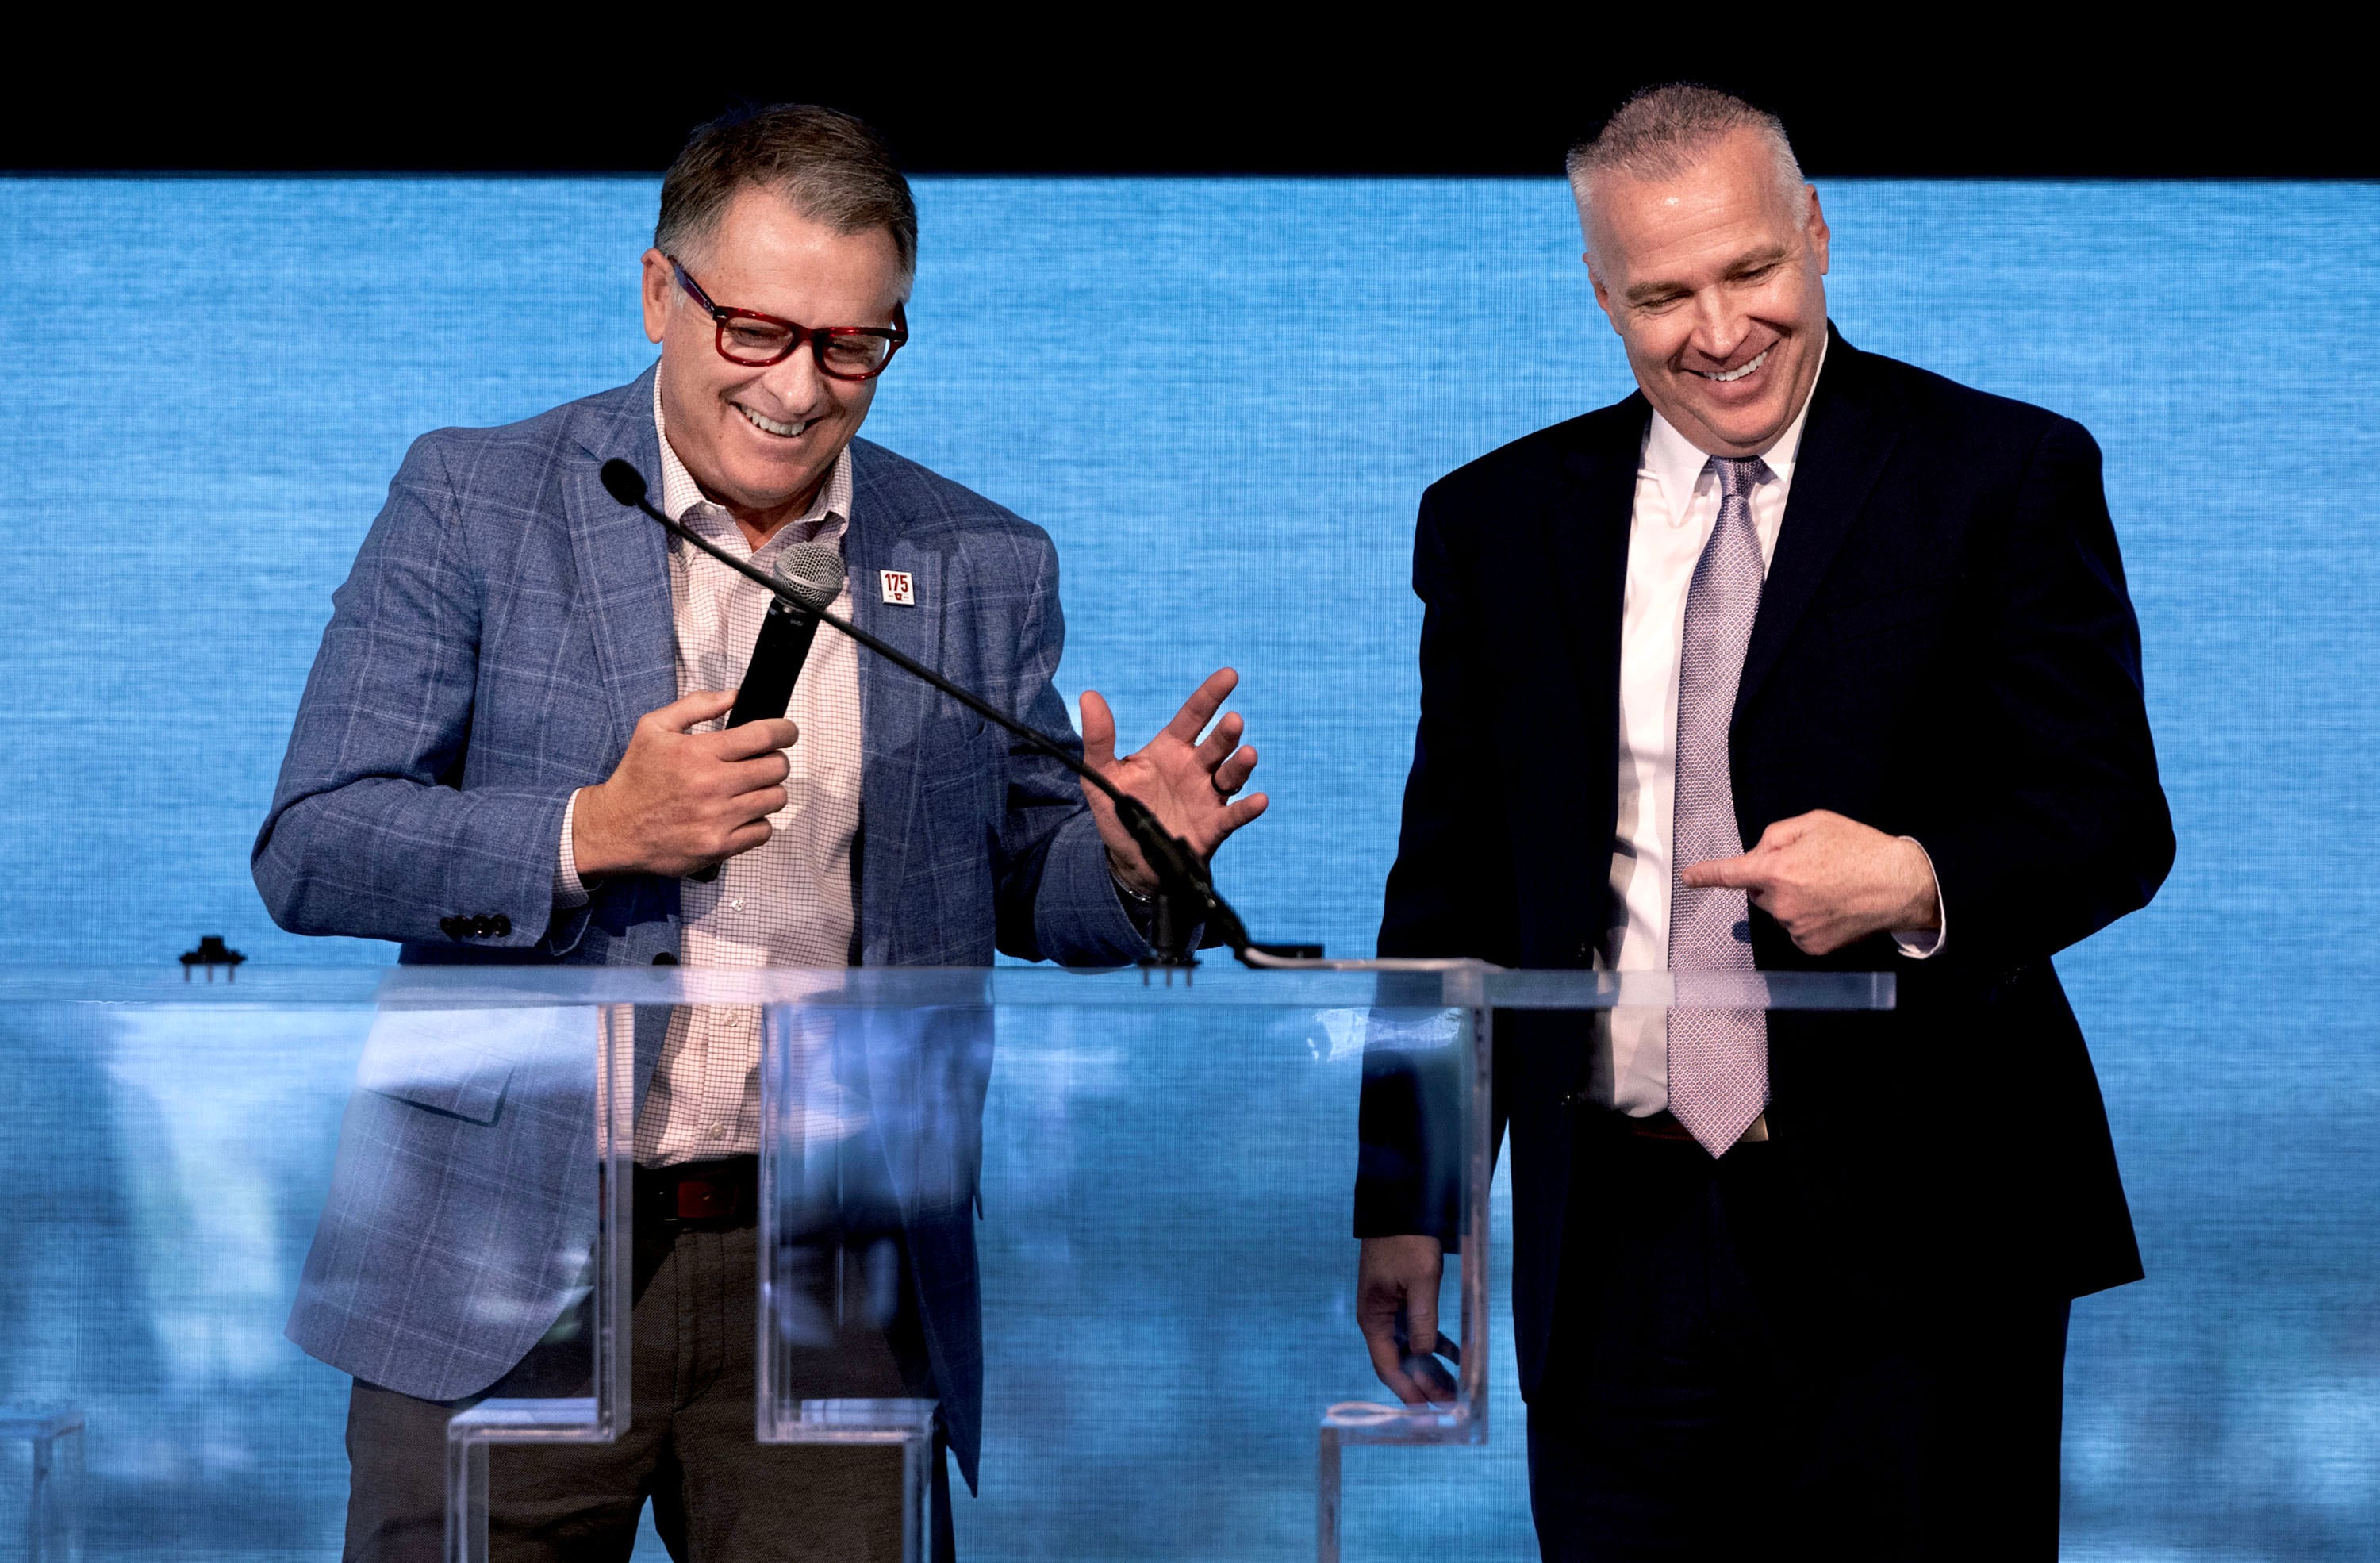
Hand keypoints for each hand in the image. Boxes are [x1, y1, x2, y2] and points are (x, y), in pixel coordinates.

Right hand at [572, 690, 799, 878]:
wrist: (614, 829)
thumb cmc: (636, 777)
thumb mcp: (654, 727)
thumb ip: (696, 705)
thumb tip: (735, 695)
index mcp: (699, 752)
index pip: (764, 735)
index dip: (785, 730)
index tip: (786, 732)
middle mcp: (712, 785)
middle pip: (777, 768)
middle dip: (775, 760)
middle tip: (762, 762)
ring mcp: (718, 819)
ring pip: (776, 799)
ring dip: (768, 791)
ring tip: (749, 789)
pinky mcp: (719, 847)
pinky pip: (763, 831)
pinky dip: (757, 822)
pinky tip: (739, 815)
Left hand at [1079, 667, 1268, 894]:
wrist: (1131, 859)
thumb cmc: (1120, 810)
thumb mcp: (1102, 774)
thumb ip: (1099, 738)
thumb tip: (1088, 695)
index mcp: (1171, 749)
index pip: (1194, 715)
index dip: (1210, 695)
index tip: (1229, 675)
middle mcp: (1195, 768)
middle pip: (1216, 744)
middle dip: (1226, 733)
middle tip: (1233, 721)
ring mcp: (1208, 796)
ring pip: (1231, 774)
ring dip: (1241, 765)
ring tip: (1248, 754)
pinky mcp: (1213, 826)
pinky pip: (1234, 815)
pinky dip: (1248, 809)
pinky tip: (1260, 801)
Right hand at [1357, 1235, 1457, 1404]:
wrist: (1402, 1206)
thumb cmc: (1406, 1240)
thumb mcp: (1420, 1280)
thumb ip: (1423, 1319)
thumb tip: (1426, 1353)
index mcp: (1373, 1317)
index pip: (1388, 1366)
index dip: (1407, 1391)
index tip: (1427, 1411)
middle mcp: (1378, 1319)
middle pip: (1400, 1362)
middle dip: (1423, 1384)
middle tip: (1449, 1404)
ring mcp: (1390, 1311)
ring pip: (1411, 1350)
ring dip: (1431, 1368)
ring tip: (1454, 1388)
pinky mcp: (1403, 1301)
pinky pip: (1419, 1331)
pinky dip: (1436, 1345)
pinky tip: (1455, 1357)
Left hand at [1679, 809, 1938, 955]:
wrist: (1901, 885)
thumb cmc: (1859, 848)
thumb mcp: (1815, 823)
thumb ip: (1776, 835)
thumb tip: (1757, 854)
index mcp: (1776, 871)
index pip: (1729, 875)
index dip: (1706, 875)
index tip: (1688, 878)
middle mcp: (1781, 905)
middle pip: (1759, 893)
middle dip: (1773, 880)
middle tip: (1810, 868)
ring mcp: (1796, 929)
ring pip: (1779, 912)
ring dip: (1792, 900)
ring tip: (1829, 887)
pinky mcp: (1812, 947)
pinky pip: (1797, 930)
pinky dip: (1808, 920)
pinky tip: (1833, 907)